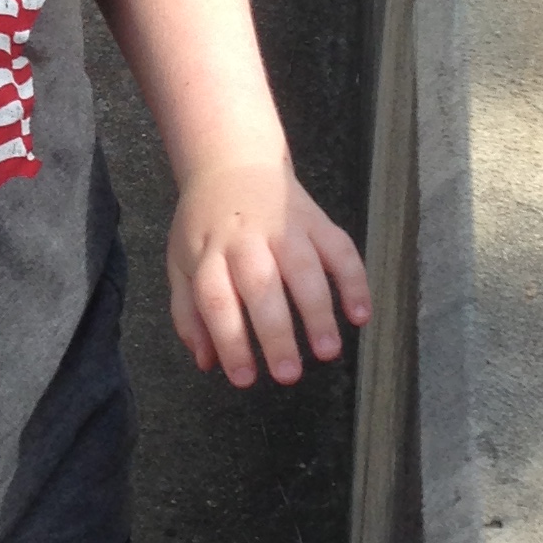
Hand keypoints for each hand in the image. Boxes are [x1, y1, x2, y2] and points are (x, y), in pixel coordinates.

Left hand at [165, 158, 370, 388]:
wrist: (231, 163)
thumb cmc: (204, 225)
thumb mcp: (181, 264)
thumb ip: (190, 314)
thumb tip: (207, 362)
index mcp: (208, 253)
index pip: (216, 300)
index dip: (229, 340)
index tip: (244, 379)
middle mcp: (246, 239)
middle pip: (261, 285)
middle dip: (276, 332)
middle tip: (288, 375)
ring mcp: (284, 226)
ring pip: (304, 267)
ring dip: (318, 311)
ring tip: (328, 351)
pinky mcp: (316, 220)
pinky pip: (340, 249)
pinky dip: (354, 281)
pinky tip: (360, 315)